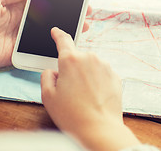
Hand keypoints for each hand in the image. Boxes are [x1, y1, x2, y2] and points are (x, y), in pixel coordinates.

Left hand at [0, 0, 91, 80]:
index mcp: (19, 7)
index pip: (44, 1)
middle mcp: (25, 21)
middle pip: (51, 17)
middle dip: (68, 14)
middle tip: (86, 11)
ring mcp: (25, 37)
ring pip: (49, 32)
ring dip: (66, 29)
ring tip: (82, 27)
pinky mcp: (23, 52)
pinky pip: (41, 49)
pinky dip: (54, 46)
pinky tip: (67, 43)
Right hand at [41, 27, 139, 150]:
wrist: (99, 129)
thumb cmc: (71, 115)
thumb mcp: (48, 96)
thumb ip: (46, 77)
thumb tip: (53, 71)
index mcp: (70, 60)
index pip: (63, 40)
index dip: (58, 34)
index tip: (56, 31)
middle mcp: (89, 58)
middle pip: (76, 57)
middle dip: (71, 69)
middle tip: (69, 90)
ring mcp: (104, 66)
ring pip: (90, 66)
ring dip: (85, 75)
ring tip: (83, 96)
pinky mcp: (115, 76)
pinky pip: (101, 74)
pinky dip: (97, 82)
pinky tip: (94, 97)